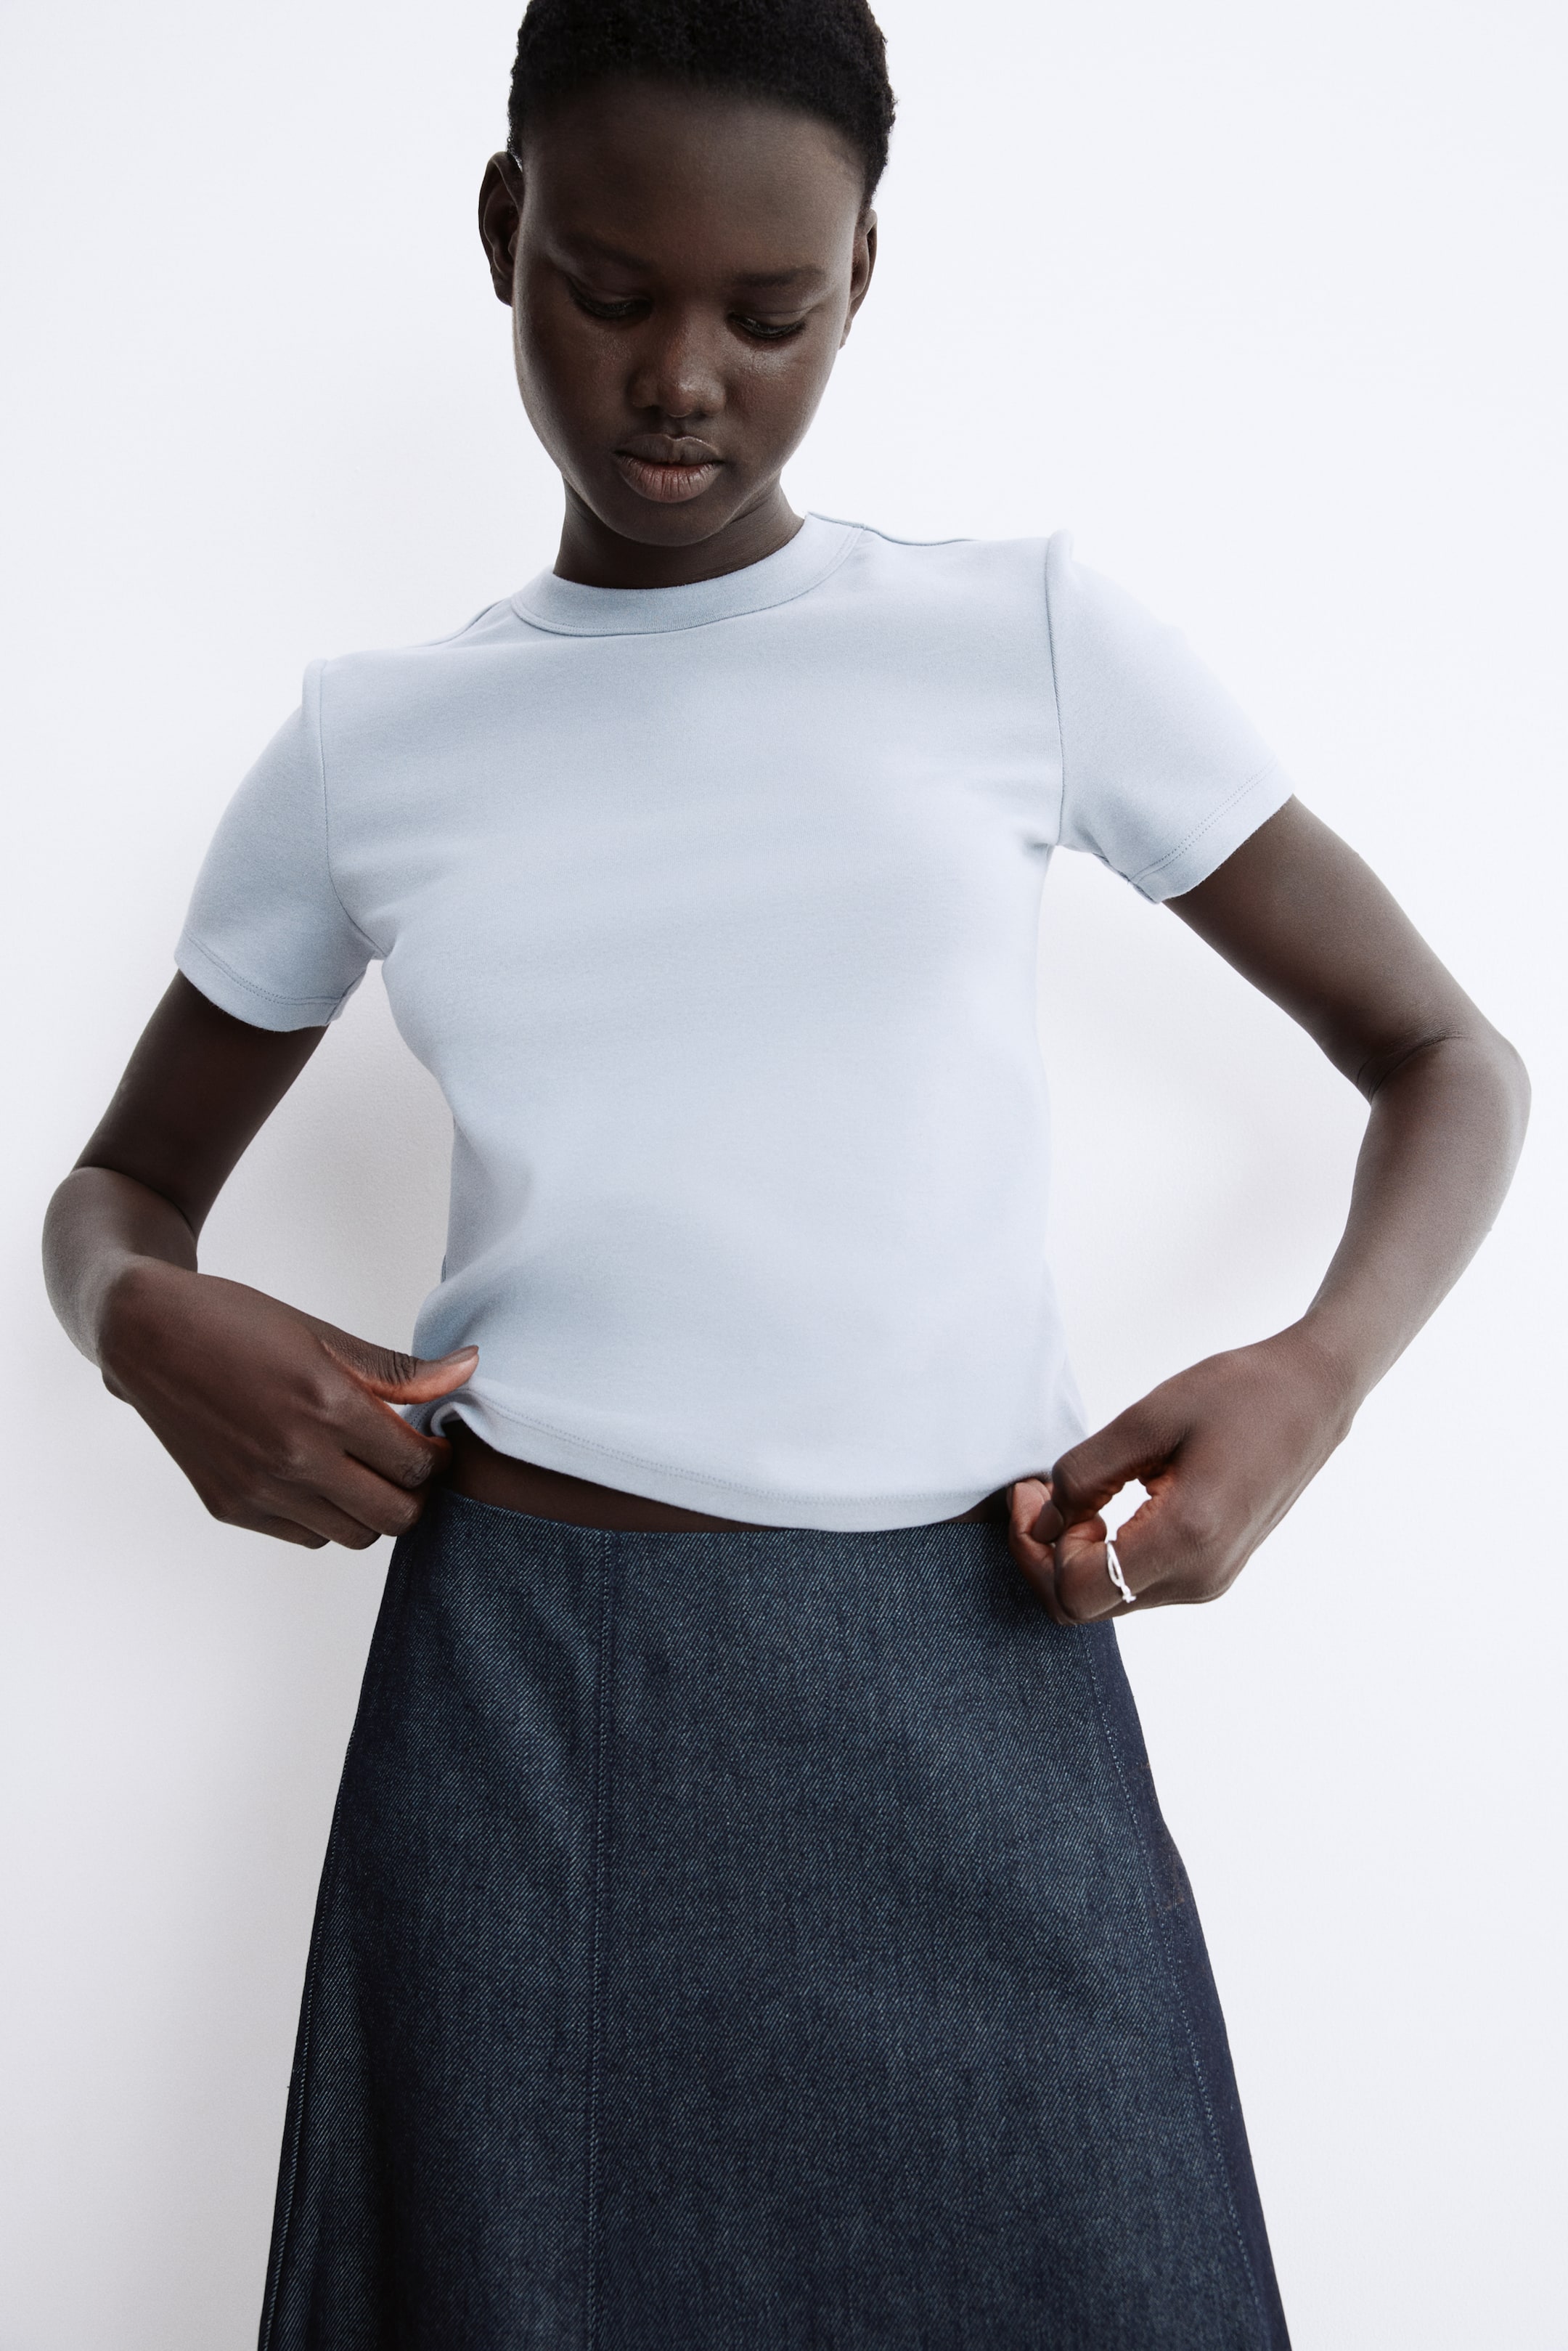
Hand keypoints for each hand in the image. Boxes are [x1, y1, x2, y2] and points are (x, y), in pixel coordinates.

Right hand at [98, 1258, 476, 1548]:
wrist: (148, 1336)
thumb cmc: (240, 1323)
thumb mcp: (325, 1335)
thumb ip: (399, 1369)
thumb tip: (469, 1369)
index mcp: (327, 1406)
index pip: (415, 1465)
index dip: (437, 1459)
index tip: (433, 1444)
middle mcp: (294, 1457)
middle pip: (394, 1517)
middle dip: (414, 1495)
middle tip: (408, 1466)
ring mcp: (260, 1489)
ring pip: (353, 1535)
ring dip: (370, 1509)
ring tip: (362, 1470)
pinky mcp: (231, 1507)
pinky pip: (306, 1536)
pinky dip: (325, 1517)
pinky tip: (317, 1476)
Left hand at [1007, 1328, 1352, 1623]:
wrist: (1312, 1396)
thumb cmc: (1237, 1394)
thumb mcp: (1146, 1419)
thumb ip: (1084, 1475)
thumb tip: (1041, 1525)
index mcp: (1186, 1539)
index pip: (1078, 1590)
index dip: (1037, 1548)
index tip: (1029, 1491)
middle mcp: (1200, 1577)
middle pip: (1087, 1607)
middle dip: (1045, 1555)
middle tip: (1032, 1493)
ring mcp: (1210, 1581)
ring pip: (1108, 1599)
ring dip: (1073, 1555)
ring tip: (1066, 1494)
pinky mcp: (1212, 1571)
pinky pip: (1136, 1582)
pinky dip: (1103, 1554)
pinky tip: (1100, 1506)